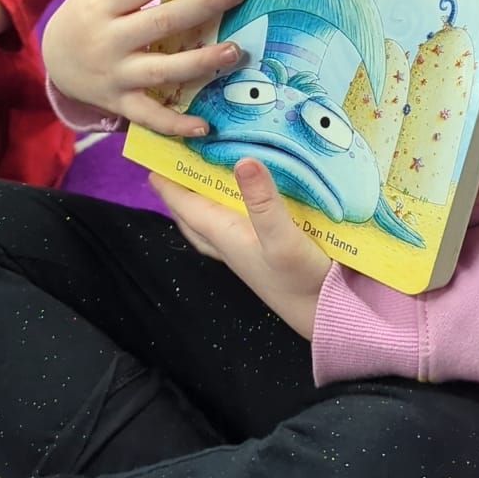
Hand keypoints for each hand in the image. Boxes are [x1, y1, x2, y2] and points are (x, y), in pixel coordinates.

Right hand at [41, 0, 247, 135]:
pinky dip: (176, 124)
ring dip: (200, 63)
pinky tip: (205, 125)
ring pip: (161, 70)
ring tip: (236, 51)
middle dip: (200, 8)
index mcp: (104, 2)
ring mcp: (115, 75)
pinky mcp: (120, 104)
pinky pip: (150, 116)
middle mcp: (108, 39)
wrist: (54, 60)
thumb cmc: (91, 12)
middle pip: (159, 23)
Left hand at [152, 158, 330, 338]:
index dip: (170, 187)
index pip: (189, 208)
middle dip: (179, 199)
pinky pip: (231, 233)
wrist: (327, 317)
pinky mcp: (264, 258)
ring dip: (199, 209)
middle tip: (171, 175)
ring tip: (199, 189)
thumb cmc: (301, 280)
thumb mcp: (283, 238)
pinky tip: (241, 211)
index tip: (151, 167)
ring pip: (209, 229)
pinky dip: (226, 217)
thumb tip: (243, 160)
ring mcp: (246, 255)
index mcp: (227, 236)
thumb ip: (264, 201)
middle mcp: (230, 246)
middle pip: (193, 220)